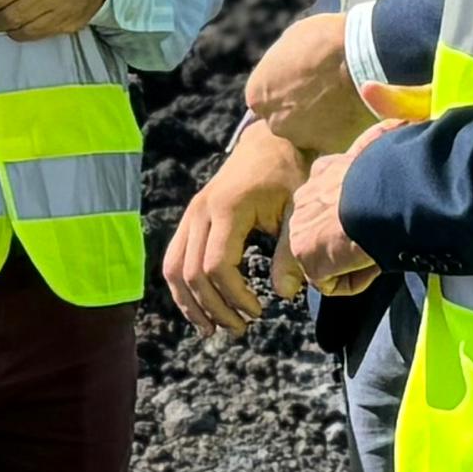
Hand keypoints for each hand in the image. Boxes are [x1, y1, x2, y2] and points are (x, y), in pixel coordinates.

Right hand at [164, 121, 305, 335]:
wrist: (272, 142)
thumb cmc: (291, 176)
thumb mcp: (298, 210)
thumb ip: (291, 251)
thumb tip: (285, 293)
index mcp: (227, 209)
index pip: (216, 266)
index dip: (234, 296)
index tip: (259, 312)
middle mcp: (201, 212)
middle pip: (191, 273)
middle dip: (214, 307)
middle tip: (240, 329)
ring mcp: (191, 214)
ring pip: (174, 268)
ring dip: (191, 303)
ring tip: (212, 329)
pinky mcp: (190, 218)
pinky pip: (174, 259)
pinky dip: (183, 287)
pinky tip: (199, 309)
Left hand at [246, 9, 374, 156]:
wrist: (364, 56)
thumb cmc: (326, 39)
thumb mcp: (291, 42)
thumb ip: (283, 65)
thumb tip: (287, 68)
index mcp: (258, 95)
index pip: (266, 100)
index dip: (287, 90)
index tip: (305, 82)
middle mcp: (274, 122)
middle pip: (286, 120)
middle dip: (303, 110)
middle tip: (326, 93)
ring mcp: (302, 137)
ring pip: (310, 133)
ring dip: (323, 122)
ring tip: (345, 101)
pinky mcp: (330, 147)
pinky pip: (335, 140)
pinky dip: (343, 130)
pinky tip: (357, 111)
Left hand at [280, 151, 380, 301]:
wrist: (385, 194)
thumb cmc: (393, 177)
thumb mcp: (381, 159)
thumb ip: (375, 160)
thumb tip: (392, 137)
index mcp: (324, 171)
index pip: (330, 199)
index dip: (352, 215)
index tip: (373, 221)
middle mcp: (305, 199)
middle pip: (322, 233)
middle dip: (345, 242)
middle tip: (377, 241)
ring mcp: (301, 229)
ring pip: (325, 258)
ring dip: (351, 261)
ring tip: (377, 250)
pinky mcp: (306, 256)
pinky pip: (330, 283)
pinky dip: (354, 280)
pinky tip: (371, 263)